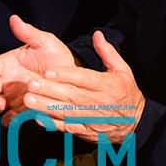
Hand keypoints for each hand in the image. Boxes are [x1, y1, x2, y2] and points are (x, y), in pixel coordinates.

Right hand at [0, 15, 77, 118]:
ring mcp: (12, 98)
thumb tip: (14, 19)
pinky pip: (11, 119)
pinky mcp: (23, 112)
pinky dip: (9, 120)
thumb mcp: (45, 42)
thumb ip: (28, 33)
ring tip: (0, 104)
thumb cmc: (57, 57)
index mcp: (6, 64)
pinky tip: (14, 117)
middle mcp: (5, 82)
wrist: (73, 77)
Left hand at [22, 31, 145, 143]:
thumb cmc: (127, 93)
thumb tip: (97, 34)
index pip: (85, 79)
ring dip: (47, 107)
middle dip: (50, 91)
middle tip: (31, 84)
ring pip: (67, 113)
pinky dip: (53, 125)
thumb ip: (108, 52)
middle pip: (72, 96)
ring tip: (29, 101)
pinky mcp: (88, 131)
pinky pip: (69, 128)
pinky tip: (38, 119)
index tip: (48, 71)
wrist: (136, 123)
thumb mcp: (123, 70)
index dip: (66, 75)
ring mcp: (93, 119)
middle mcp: (100, 102)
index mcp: (108, 85)